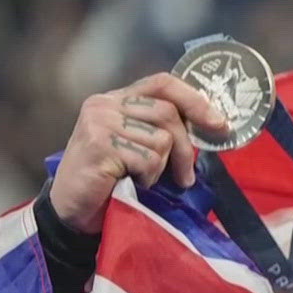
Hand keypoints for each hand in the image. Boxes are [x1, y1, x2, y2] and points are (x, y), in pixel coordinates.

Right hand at [48, 73, 228, 234]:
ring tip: (141, 178)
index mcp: (117, 98)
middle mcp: (105, 104)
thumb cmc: (112, 179)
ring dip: (160, 167)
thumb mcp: (139, 145)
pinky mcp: (100, 145)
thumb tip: (214, 124)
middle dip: (185, 148)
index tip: (219, 123)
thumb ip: (162, 128)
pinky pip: (148, 159)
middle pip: (168, 113)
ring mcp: (100, 122)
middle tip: (185, 176)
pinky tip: (130, 182)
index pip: (163, 83)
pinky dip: (148, 177)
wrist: (73, 209)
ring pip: (162, 139)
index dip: (195, 100)